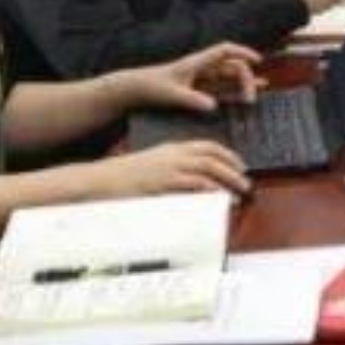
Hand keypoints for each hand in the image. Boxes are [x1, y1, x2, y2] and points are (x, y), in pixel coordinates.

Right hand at [91, 139, 248, 202]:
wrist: (98, 181)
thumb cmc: (122, 178)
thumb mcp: (151, 168)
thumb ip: (173, 172)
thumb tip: (194, 184)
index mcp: (171, 148)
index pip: (207, 146)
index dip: (228, 154)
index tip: (240, 165)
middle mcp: (173, 155)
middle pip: (213, 156)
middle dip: (234, 169)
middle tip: (246, 182)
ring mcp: (168, 168)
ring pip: (209, 168)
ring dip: (228, 180)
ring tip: (239, 193)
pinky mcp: (163, 183)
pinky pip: (194, 184)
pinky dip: (211, 190)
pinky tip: (220, 198)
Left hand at [108, 43, 260, 116]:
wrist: (134, 90)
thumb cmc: (151, 87)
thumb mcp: (172, 95)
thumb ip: (193, 100)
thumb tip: (214, 106)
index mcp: (197, 62)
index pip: (225, 50)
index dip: (243, 52)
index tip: (257, 61)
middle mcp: (202, 68)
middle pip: (233, 66)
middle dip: (246, 79)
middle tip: (250, 98)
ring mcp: (201, 78)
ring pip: (229, 77)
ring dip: (243, 85)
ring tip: (257, 95)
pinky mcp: (198, 89)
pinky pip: (221, 89)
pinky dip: (234, 92)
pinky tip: (244, 98)